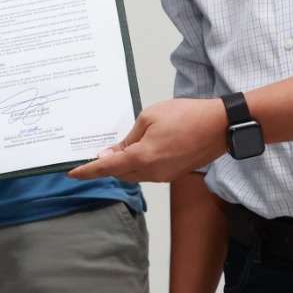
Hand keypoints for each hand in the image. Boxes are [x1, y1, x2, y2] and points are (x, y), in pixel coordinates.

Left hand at [68, 98, 228, 183]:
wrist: (220, 126)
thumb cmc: (186, 116)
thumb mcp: (150, 118)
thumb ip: (129, 139)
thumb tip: (112, 154)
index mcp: (143, 158)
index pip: (108, 168)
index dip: (88, 171)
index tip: (72, 173)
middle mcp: (152, 172)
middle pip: (120, 174)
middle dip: (106, 166)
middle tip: (95, 154)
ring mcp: (164, 176)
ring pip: (134, 175)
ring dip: (123, 165)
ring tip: (115, 151)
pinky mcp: (174, 174)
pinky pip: (148, 173)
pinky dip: (138, 165)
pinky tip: (137, 152)